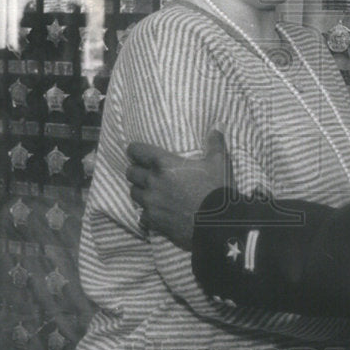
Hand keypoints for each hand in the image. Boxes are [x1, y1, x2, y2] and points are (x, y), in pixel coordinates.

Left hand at [126, 130, 231, 249]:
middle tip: (146, 172)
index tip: (138, 152)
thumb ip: (215, 143)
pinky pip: (141, 214)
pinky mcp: (153, 220)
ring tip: (150, 191)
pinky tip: (157, 211)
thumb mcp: (219, 162)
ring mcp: (150, 202)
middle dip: (136, 170)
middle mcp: (152, 182)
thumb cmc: (216, 189)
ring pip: (133, 193)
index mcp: (164, 164)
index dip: (135, 150)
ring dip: (140, 190)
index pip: (136, 151)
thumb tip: (218, 126)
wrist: (217, 223)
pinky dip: (147, 212)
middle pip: (131, 172)